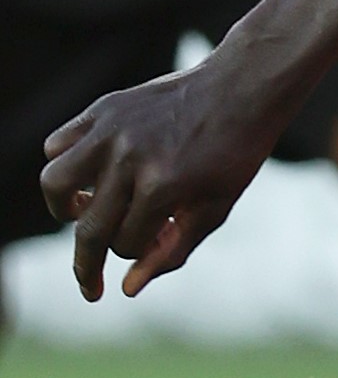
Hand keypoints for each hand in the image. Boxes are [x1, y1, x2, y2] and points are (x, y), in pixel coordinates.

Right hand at [40, 53, 291, 300]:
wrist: (242, 89)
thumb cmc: (234, 154)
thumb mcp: (215, 208)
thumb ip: (173, 250)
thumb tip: (126, 288)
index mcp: (163, 185)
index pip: (125, 244)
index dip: (139, 252)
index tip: (156, 240)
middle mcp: (129, 158)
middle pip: (88, 228)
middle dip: (87, 264)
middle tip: (91, 282)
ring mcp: (111, 131)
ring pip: (54, 183)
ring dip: (63, 208)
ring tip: (85, 214)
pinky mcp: (102, 109)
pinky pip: (57, 144)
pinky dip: (64, 165)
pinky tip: (90, 175)